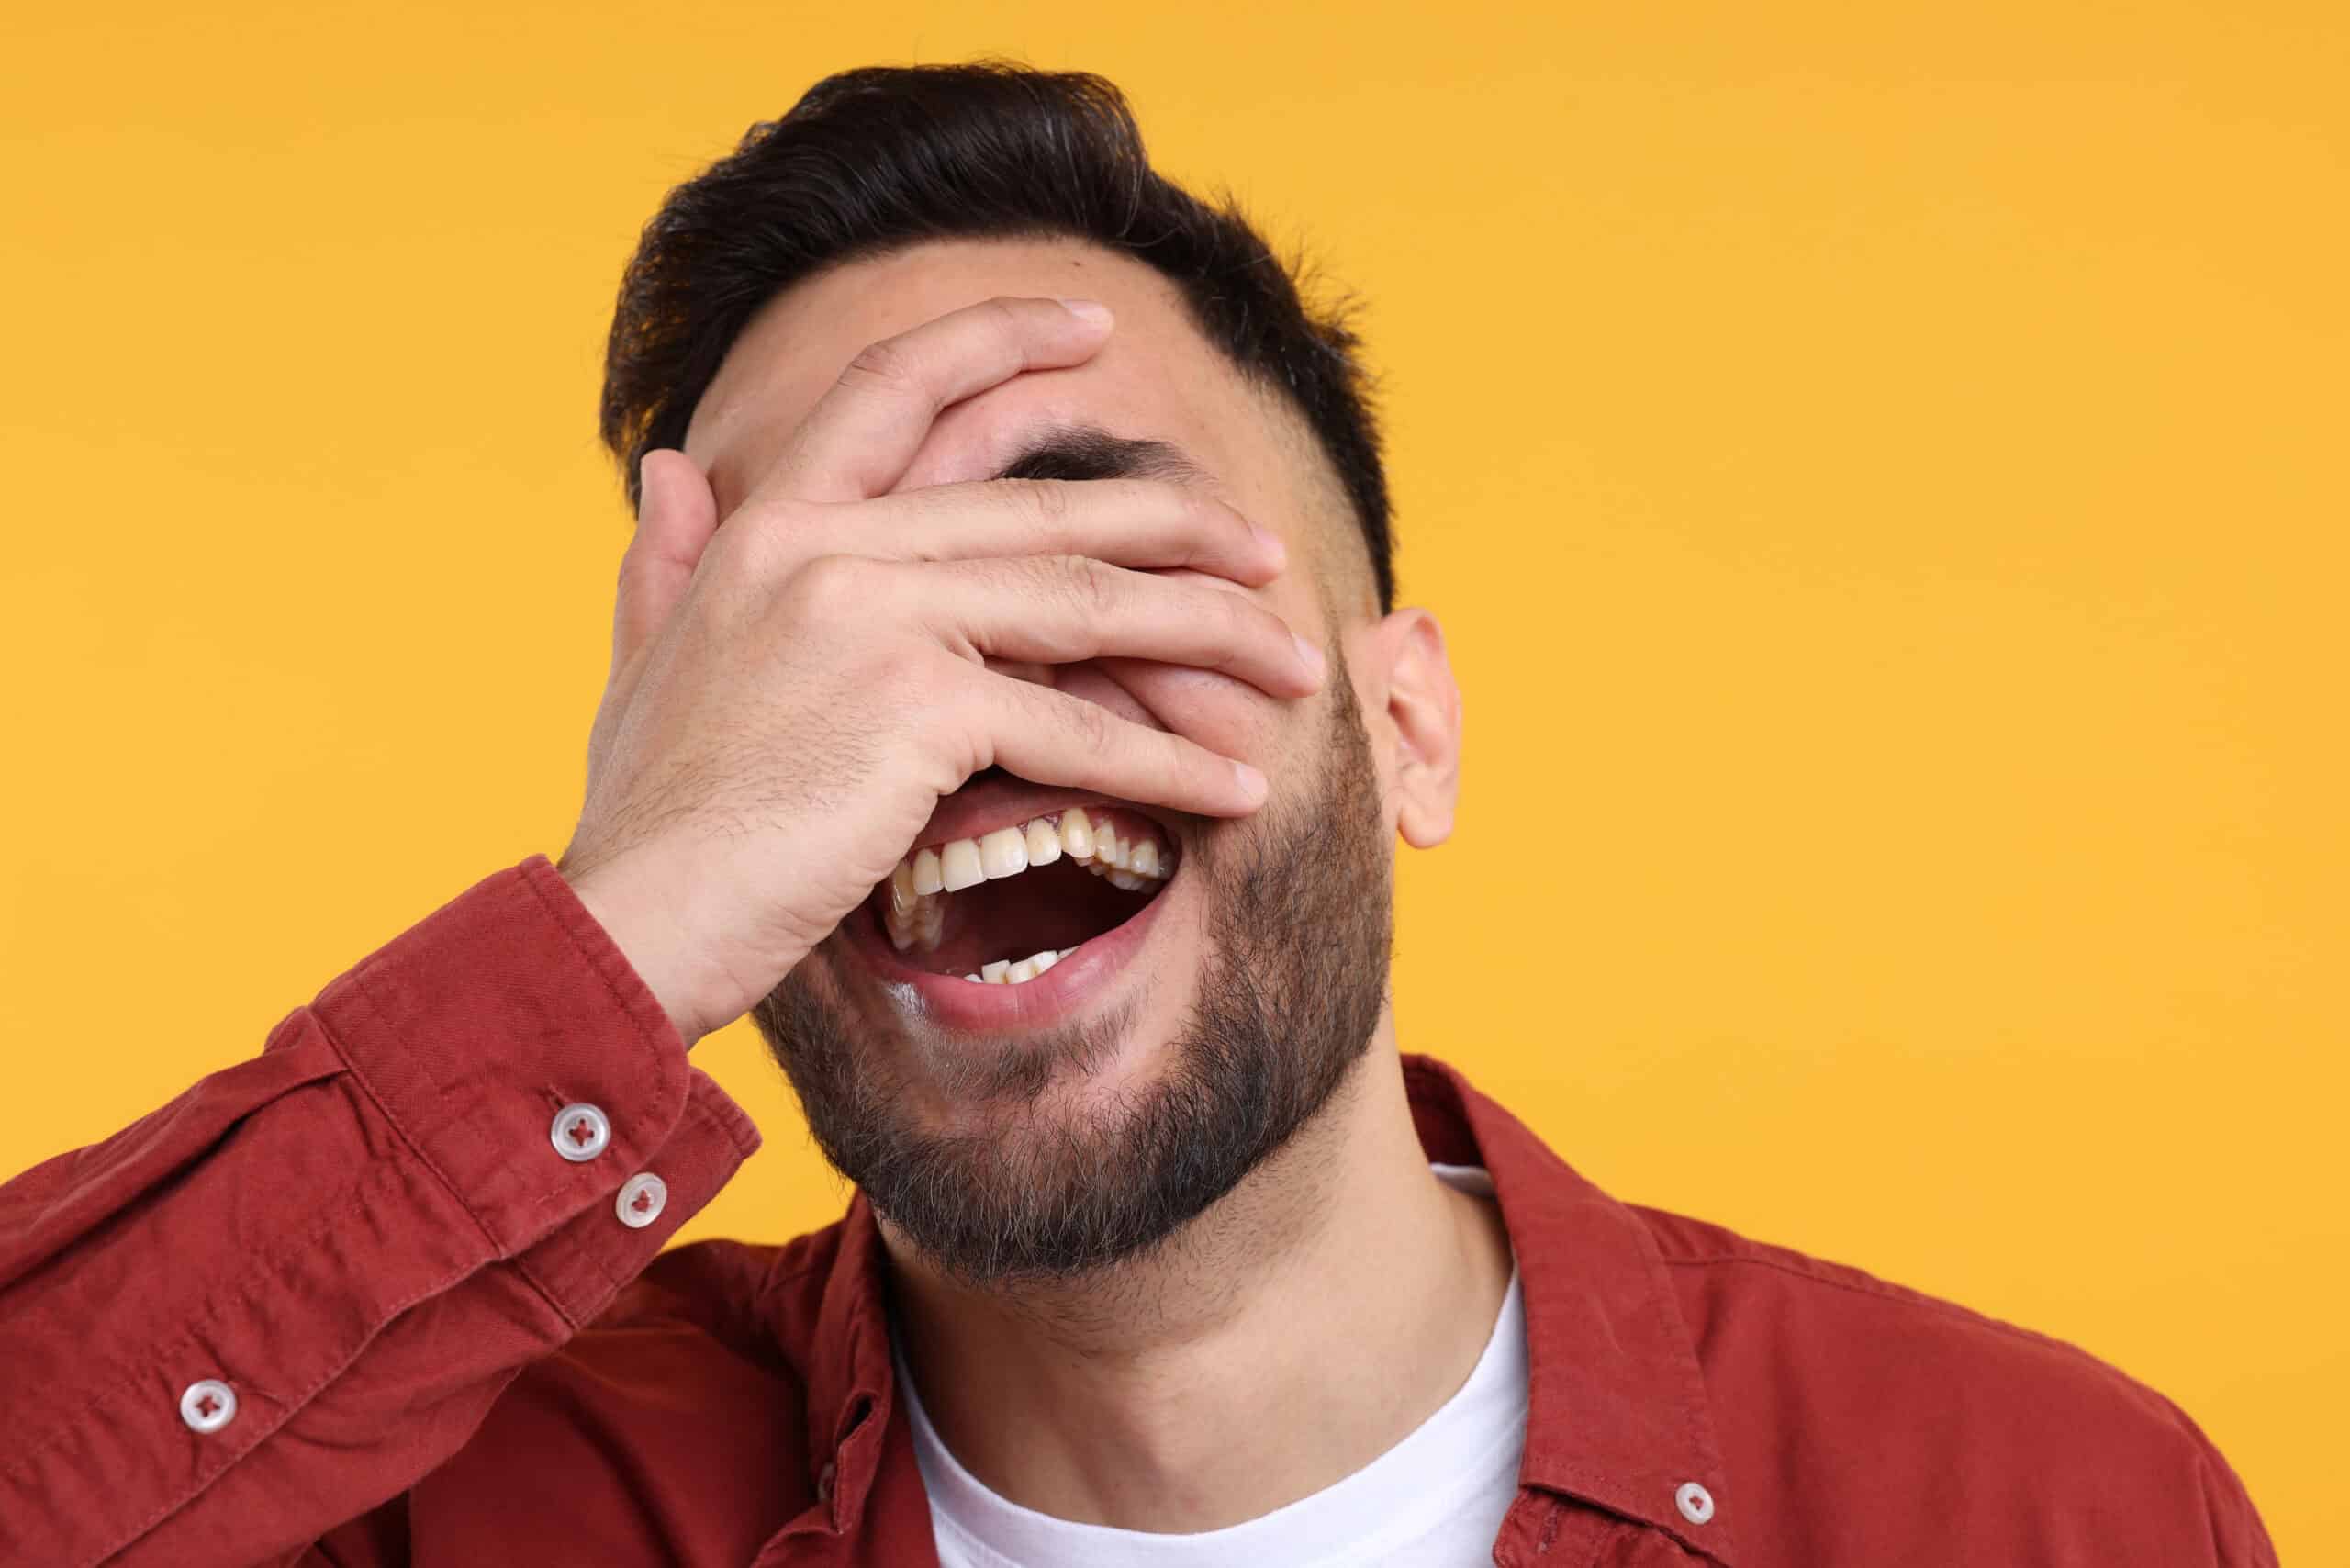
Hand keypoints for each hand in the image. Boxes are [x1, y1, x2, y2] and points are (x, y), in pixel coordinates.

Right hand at [555, 296, 1323, 1046]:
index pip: (895, 391)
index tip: (1091, 329)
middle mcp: (825, 548)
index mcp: (766, 526)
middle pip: (1039, 506)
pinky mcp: (916, 707)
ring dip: (1208, 636)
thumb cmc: (648, 817)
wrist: (627, 921)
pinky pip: (1078, 725)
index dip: (997, 345)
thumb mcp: (644, 665)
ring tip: (1292, 664)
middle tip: (1259, 547)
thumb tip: (671, 469)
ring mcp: (873, 617)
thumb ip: (668, 562)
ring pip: (1084, 604)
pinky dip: (1167, 760)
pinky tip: (1235, 784)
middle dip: (1172, 525)